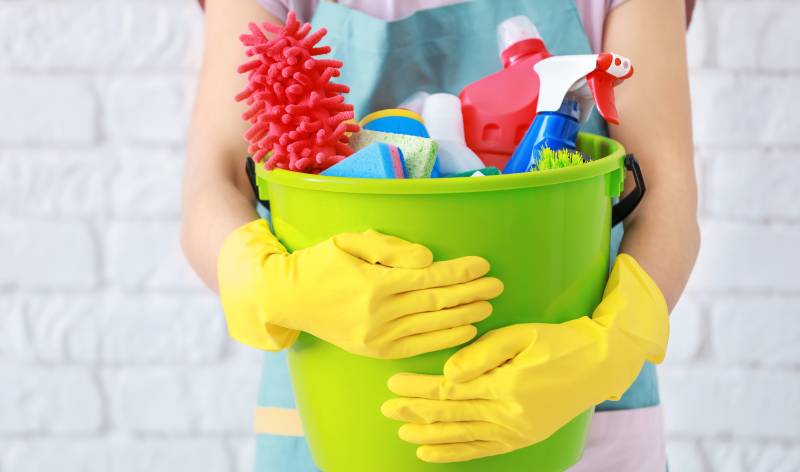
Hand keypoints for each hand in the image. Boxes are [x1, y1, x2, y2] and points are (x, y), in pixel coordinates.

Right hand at [217, 220, 503, 358]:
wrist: (287, 298)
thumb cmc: (320, 263)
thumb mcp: (349, 242)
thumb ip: (390, 248)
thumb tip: (429, 260)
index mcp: (374, 284)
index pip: (430, 278)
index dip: (460, 272)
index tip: (483, 265)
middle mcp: (379, 314)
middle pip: (437, 303)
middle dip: (471, 293)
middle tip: (498, 285)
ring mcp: (377, 337)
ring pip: (432, 326)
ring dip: (465, 315)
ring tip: (488, 305)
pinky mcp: (375, 351)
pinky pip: (418, 347)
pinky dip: (445, 339)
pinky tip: (466, 330)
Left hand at [381, 254, 668, 461]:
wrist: (600, 366)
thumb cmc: (560, 343)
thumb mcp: (522, 335)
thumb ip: (482, 353)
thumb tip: (448, 373)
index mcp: (507, 385)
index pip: (451, 390)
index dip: (420, 388)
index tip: (394, 382)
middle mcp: (510, 415)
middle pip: (451, 414)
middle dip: (416, 411)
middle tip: (386, 407)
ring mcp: (517, 432)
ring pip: (462, 435)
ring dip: (429, 433)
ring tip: (401, 430)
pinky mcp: (522, 439)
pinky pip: (481, 450)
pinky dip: (453, 452)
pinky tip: (430, 452)